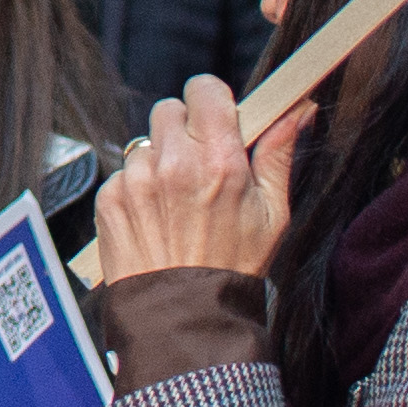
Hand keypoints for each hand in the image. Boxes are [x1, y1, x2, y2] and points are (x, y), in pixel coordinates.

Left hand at [92, 76, 306, 285]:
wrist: (185, 316)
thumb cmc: (234, 266)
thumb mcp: (272, 213)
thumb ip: (278, 153)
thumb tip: (297, 109)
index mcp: (219, 161)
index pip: (204, 90)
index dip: (211, 101)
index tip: (216, 118)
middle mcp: (174, 164)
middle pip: (170, 110)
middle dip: (185, 131)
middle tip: (199, 165)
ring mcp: (136, 181)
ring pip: (145, 143)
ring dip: (159, 162)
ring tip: (177, 203)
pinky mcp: (110, 199)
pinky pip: (123, 173)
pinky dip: (137, 190)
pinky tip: (156, 219)